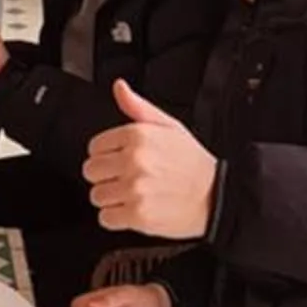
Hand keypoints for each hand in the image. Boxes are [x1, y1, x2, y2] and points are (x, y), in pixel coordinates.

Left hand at [85, 80, 221, 236]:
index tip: (121, 161)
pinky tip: (134, 209)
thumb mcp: (168, 126)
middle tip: (126, 179)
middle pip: (91, 172)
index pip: (94, 147)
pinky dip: (116, 218)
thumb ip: (138, 108)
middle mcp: (134, 160)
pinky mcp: (138, 215)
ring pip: (96, 196)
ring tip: (133, 195)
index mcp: (137, 135)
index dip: (107, 155)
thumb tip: (119, 88)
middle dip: (105, 177)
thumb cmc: (191, 162)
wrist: (215, 196)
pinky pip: (106, 218)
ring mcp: (135, 189)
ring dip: (111, 198)